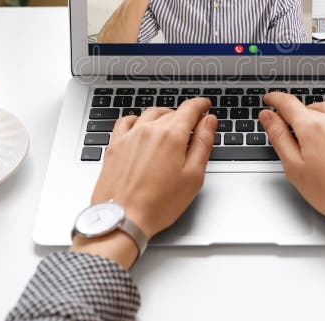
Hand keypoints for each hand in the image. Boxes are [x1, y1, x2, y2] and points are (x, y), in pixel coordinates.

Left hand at [90, 98, 215, 238]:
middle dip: (184, 115)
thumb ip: (203, 144)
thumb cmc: (158, 204)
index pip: (190, 108)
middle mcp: (149, 130)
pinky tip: (142, 128)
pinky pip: (127, 121)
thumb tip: (209, 121)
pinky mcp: (115, 145)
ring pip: (150, 114)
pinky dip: (138, 120)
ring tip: (169, 127)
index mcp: (172, 136)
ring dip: (163, 116)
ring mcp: (130, 136)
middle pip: (171, 112)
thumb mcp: (193, 176)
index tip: (205, 106)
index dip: (201, 105)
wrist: (123, 219)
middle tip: (191, 126)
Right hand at [260, 93, 324, 250]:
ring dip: (317, 115)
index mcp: (312, 127)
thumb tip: (267, 116)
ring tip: (312, 133)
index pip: (287, 103)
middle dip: (296, 114)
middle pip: (308, 107)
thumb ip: (279, 136)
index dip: (275, 99)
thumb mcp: (294, 167)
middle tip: (289, 129)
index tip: (270, 99)